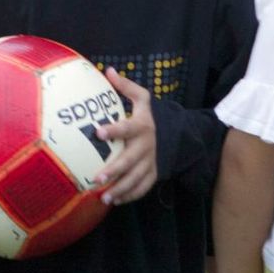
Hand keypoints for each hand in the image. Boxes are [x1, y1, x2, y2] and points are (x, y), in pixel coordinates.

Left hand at [94, 69, 156, 205]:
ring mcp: (151, 163)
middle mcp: (146, 146)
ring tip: (104, 198)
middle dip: (114, 170)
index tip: (97, 132)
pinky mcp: (153, 174)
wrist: (176, 135)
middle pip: (130, 160)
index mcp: (141, 126)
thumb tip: (108, 71)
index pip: (126, 128)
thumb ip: (126, 86)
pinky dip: (129, 195)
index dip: (113, 130)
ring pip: (135, 179)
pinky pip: (142, 188)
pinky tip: (114, 201)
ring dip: (120, 189)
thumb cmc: (149, 117)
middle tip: (97, 178)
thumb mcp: (143, 99)